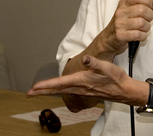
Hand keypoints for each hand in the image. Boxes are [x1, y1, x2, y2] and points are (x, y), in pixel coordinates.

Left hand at [27, 55, 145, 106]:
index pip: (60, 83)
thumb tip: (85, 58)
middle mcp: (79, 87)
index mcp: (81, 81)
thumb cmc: (116, 78)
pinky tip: (57, 90)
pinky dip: (58, 91)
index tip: (34, 87)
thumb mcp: (107, 67)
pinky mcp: (85, 91)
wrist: (124, 90)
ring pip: (61, 91)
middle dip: (42, 91)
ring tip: (38, 91)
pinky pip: (67, 91)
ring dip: (49, 91)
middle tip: (29, 93)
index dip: (46, 85)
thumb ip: (95, 63)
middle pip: (57, 90)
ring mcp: (81, 90)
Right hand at [100, 0, 152, 55]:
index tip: (152, 6)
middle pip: (142, 9)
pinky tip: (140, 35)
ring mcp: (119, 24)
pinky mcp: (121, 35)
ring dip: (147, 27)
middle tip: (148, 19)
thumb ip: (142, 5)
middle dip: (150, 16)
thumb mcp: (129, 10)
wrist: (108, 38)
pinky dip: (143, 36)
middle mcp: (120, 12)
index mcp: (123, 3)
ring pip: (142, 23)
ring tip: (143, 28)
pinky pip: (139, 34)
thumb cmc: (122, 23)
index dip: (148, 0)